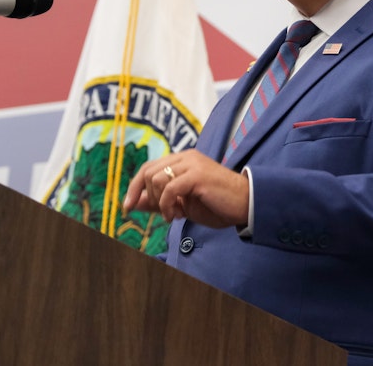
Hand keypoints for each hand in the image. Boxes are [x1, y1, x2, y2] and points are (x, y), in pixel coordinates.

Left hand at [122, 149, 249, 228]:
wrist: (245, 205)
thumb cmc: (216, 205)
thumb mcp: (182, 205)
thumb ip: (159, 201)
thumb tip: (134, 204)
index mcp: (182, 160)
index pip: (149, 168)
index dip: (135, 187)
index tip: (127, 207)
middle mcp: (186, 157)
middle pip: (148, 171)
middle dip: (143, 195)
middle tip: (157, 214)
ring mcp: (192, 164)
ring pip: (156, 179)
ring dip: (159, 202)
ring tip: (173, 214)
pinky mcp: (197, 174)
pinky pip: (169, 189)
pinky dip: (167, 205)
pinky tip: (177, 215)